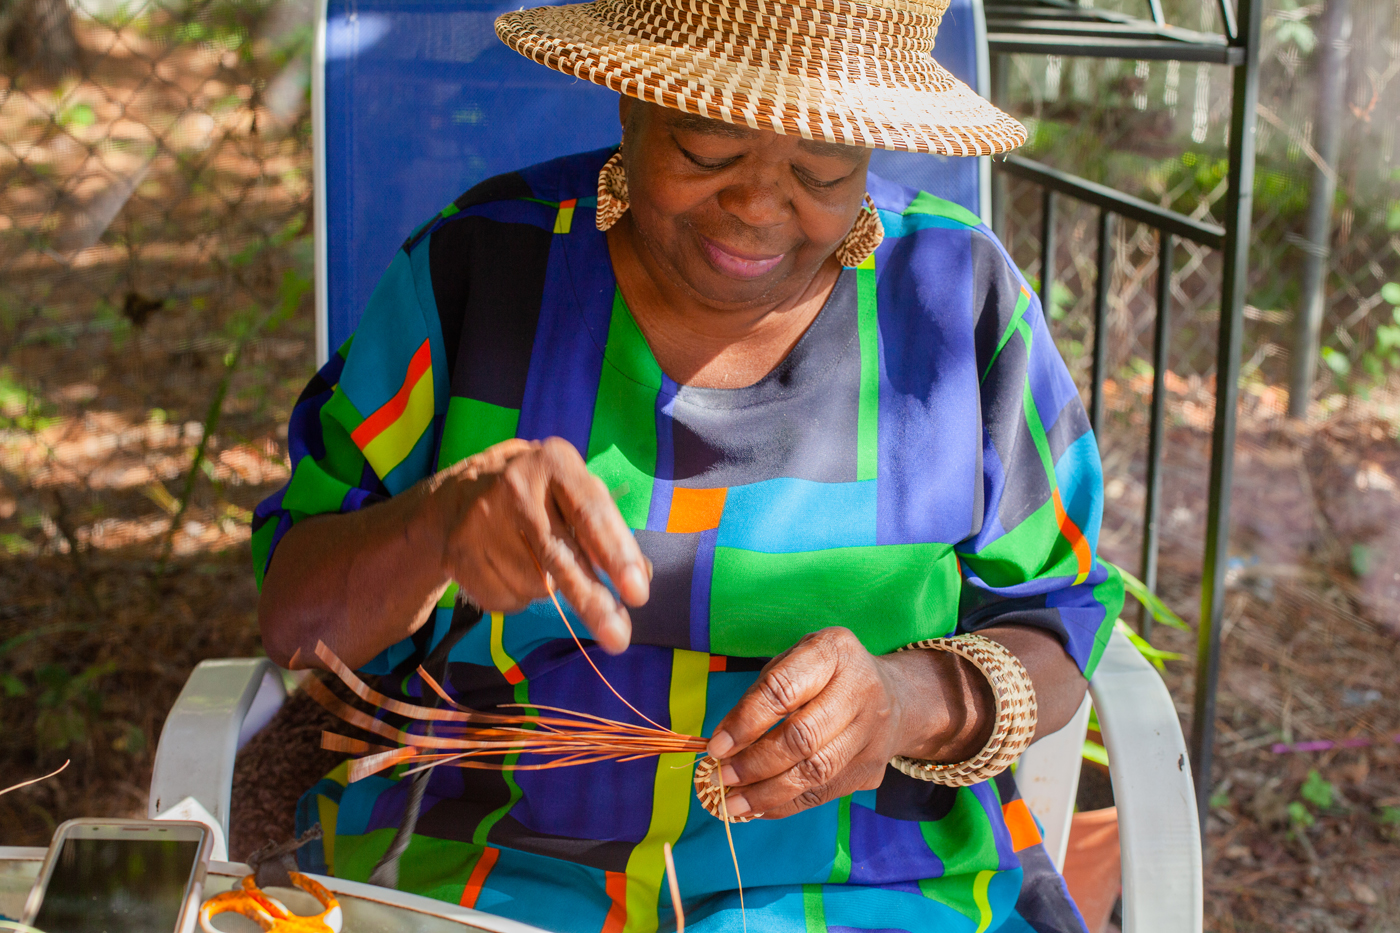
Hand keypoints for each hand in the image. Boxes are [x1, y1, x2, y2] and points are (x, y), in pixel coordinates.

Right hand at [429, 437, 648, 653]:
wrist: (458, 494)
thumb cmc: (540, 496)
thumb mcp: (575, 494)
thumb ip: (609, 529)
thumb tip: (642, 575)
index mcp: (554, 464)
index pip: (591, 514)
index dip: (616, 555)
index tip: (638, 595)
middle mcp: (516, 487)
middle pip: (560, 557)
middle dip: (592, 601)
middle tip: (618, 638)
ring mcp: (482, 521)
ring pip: (535, 586)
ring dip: (551, 592)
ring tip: (537, 561)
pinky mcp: (459, 553)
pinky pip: (507, 599)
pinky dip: (520, 597)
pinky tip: (511, 568)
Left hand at [704, 627, 991, 818]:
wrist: (895, 698)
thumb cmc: (826, 677)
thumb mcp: (794, 662)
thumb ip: (759, 696)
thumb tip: (722, 745)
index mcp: (834, 652)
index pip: (783, 690)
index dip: (746, 721)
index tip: (716, 746)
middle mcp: (861, 690)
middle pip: (802, 737)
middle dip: (755, 763)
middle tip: (721, 777)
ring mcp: (873, 733)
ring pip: (815, 773)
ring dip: (767, 793)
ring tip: (732, 802)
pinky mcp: (872, 769)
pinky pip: (822, 794)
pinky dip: (784, 805)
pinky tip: (757, 807)